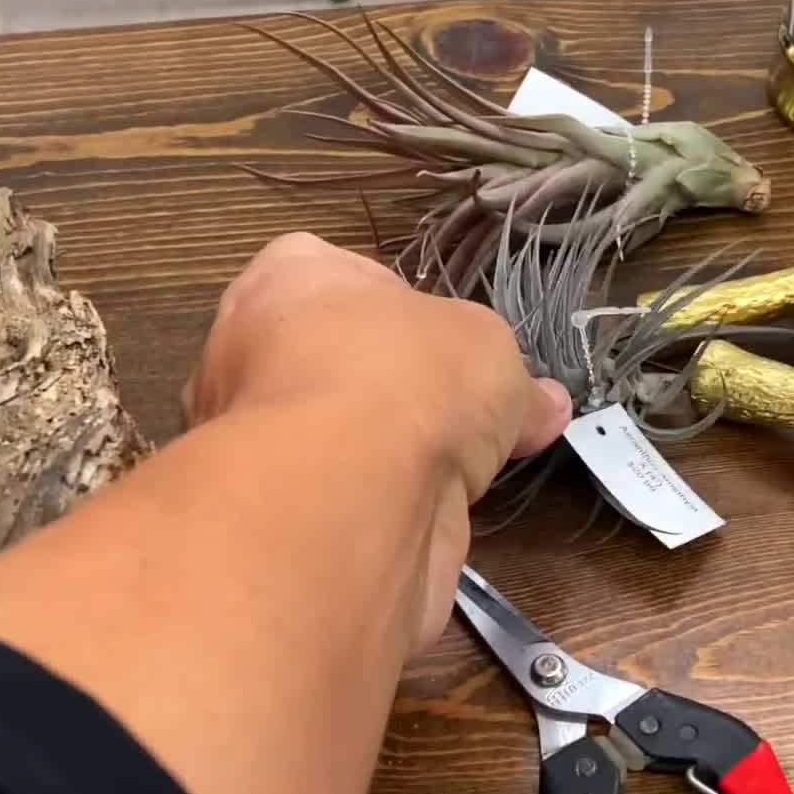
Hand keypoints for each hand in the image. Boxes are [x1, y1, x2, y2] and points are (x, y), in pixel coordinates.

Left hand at [183, 233, 570, 646]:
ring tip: (461, 473)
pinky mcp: (271, 517)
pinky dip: (381, 509)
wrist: (349, 492)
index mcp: (285, 280)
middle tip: (460, 413)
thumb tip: (544, 406)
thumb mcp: (486, 348)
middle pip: (334, 364)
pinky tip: (432, 517)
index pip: (333, 275)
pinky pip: (337, 500)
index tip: (442, 342)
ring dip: (387, 456)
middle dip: (394, 391)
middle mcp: (249, 355)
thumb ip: (511, 379)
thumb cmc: (405, 373)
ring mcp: (253, 443)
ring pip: (333, 440)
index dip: (395, 308)